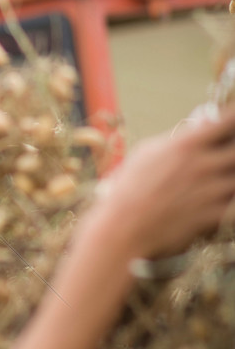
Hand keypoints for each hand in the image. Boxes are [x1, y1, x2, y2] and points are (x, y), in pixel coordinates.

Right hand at [86, 104, 234, 260]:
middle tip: (224, 155)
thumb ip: (176, 138)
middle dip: (232, 151)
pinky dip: (227, 201)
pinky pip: (233, 204)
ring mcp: (211, 191)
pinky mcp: (215, 216)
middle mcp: (203, 165)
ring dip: (230, 178)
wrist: (124, 228)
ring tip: (214, 180)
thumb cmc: (129, 188)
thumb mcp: (146, 153)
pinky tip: (214, 201)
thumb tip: (198, 126)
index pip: (226, 123)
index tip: (232, 122)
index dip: (233, 120)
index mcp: (186, 145)